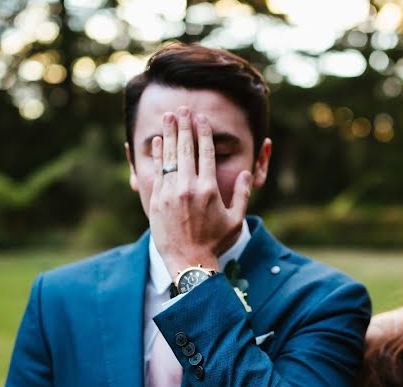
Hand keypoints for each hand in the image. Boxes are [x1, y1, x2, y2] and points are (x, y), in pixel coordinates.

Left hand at [150, 106, 251, 274]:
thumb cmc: (215, 242)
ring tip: (168, 117)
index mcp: (209, 189)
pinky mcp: (157, 200)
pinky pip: (158, 171)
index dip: (203, 132)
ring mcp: (170, 193)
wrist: (188, 262)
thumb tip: (245, 173)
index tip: (200, 118)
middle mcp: (189, 187)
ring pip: (169, 156)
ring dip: (168, 134)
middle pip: (185, 149)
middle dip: (183, 126)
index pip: (205, 153)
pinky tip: (157, 141)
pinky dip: (158, 155)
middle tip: (182, 109)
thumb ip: (241, 194)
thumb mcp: (235, 220)